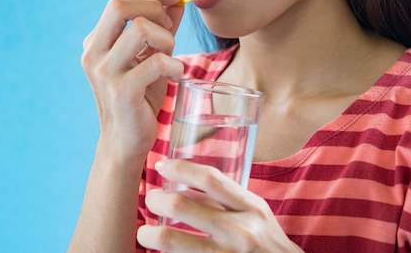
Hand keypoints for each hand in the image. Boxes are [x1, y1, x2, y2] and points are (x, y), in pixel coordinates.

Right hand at [81, 0, 184, 161]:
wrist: (125, 143)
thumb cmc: (139, 98)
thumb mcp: (150, 58)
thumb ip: (162, 29)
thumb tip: (179, 1)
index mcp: (96, 41)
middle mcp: (94, 53)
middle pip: (120, 5)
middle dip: (155, 8)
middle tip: (170, 31)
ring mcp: (105, 72)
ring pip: (141, 29)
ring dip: (167, 39)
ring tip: (171, 59)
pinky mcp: (122, 92)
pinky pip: (156, 62)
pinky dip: (174, 65)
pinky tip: (175, 75)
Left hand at [137, 160, 303, 252]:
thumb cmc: (265, 241)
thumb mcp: (254, 213)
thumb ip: (224, 198)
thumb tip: (183, 182)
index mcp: (250, 207)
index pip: (210, 179)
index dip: (180, 168)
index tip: (162, 166)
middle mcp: (239, 231)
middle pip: (181, 206)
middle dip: (156, 200)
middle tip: (150, 199)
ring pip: (170, 239)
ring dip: (149, 233)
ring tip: (145, 232)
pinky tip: (159, 252)